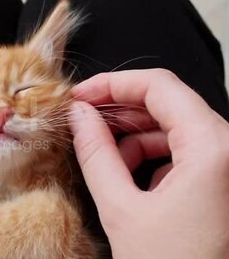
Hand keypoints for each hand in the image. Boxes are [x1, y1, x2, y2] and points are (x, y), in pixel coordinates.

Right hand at [69, 69, 228, 258]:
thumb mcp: (121, 208)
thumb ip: (95, 153)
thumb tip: (79, 116)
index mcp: (213, 148)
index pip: (158, 86)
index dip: (112, 85)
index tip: (81, 96)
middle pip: (167, 103)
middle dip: (120, 110)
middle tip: (83, 120)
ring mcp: (228, 163)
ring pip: (173, 125)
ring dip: (133, 135)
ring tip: (104, 157)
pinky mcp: (221, 178)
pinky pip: (183, 148)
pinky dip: (151, 154)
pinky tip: (130, 176)